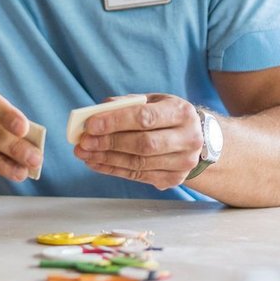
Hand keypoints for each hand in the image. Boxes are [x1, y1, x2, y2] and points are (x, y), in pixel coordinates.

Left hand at [74, 93, 203, 190]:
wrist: (196, 138)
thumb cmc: (167, 116)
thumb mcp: (153, 101)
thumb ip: (127, 103)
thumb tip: (97, 112)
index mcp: (182, 113)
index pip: (145, 118)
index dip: (115, 121)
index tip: (90, 124)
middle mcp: (188, 139)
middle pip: (143, 144)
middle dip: (109, 143)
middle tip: (83, 142)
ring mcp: (183, 163)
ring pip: (139, 163)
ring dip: (106, 159)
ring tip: (84, 153)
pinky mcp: (173, 179)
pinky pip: (137, 176)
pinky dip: (113, 169)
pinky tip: (95, 162)